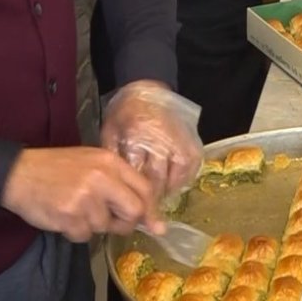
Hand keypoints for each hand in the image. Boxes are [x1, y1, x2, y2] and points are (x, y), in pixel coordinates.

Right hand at [0, 146, 164, 241]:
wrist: (19, 173)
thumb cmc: (57, 167)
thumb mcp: (92, 163)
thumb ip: (119, 183)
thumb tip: (148, 215)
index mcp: (109, 162)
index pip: (145, 188)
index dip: (151, 210)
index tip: (154, 225)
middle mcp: (101, 178)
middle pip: (134, 211)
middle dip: (125, 222)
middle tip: (111, 221)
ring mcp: (85, 197)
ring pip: (105, 226)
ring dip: (92, 225)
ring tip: (75, 208)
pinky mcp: (69, 215)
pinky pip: (84, 236)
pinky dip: (75, 231)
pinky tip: (64, 216)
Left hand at [100, 81, 202, 200]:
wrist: (146, 91)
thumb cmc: (124, 114)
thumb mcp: (110, 133)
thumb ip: (115, 158)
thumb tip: (118, 187)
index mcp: (136, 136)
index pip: (138, 174)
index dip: (135, 194)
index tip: (132, 207)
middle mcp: (160, 138)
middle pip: (158, 178)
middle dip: (152, 198)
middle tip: (146, 211)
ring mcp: (178, 139)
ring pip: (177, 175)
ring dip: (168, 190)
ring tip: (159, 197)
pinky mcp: (191, 140)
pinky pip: (191, 166)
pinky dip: (183, 179)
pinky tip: (172, 184)